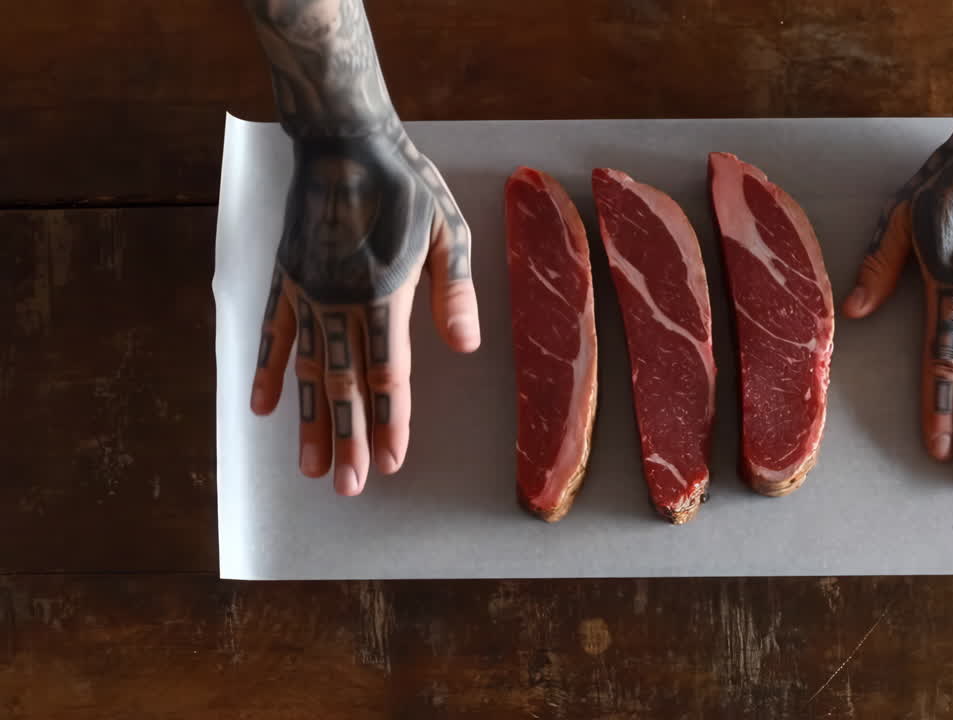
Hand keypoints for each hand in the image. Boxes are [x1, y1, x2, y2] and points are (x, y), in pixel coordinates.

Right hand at [249, 126, 479, 495]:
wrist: (343, 141)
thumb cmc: (406, 186)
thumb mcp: (449, 231)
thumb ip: (454, 291)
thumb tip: (467, 347)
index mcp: (385, 293)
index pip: (389, 371)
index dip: (391, 419)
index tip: (392, 460)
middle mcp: (340, 300)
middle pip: (345, 383)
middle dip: (348, 438)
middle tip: (347, 487)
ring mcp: (307, 291)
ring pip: (308, 369)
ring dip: (309, 421)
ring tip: (308, 469)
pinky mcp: (285, 278)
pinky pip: (272, 332)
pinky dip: (267, 371)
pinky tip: (263, 408)